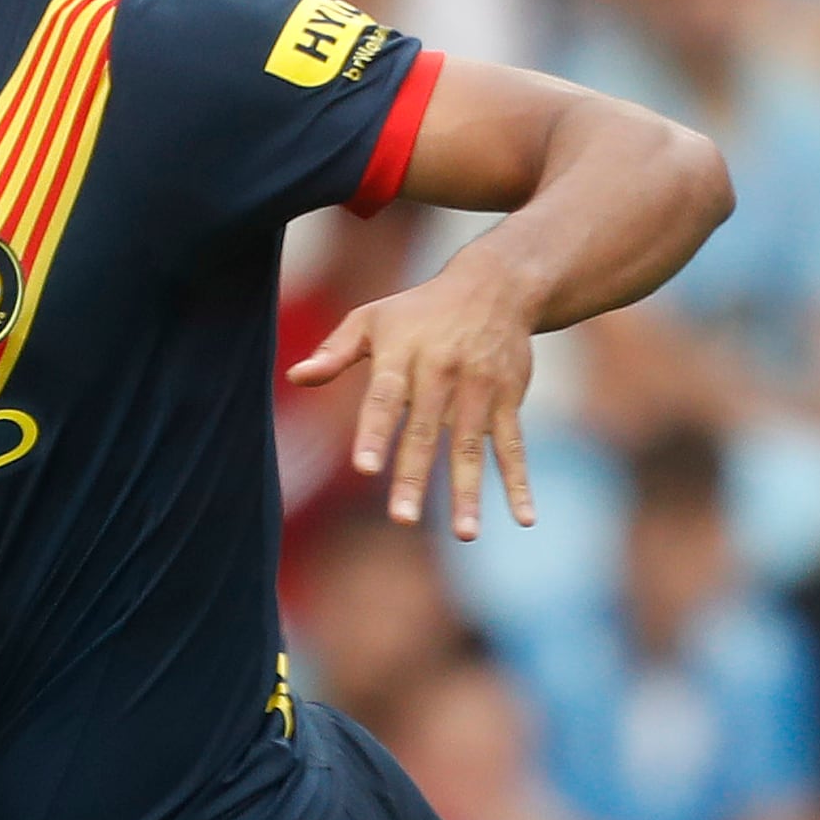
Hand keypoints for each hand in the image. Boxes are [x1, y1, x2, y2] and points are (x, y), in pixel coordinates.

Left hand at [288, 255, 542, 540]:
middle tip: (403, 517)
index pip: (385, 397)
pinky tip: (524, 517)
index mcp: (404, 355)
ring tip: (464, 534)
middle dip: (414, 475)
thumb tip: (295, 376)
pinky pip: (514, 446)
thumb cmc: (420, 310)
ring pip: (470, 446)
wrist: (496, 285)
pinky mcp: (507, 399)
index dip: (375, 432)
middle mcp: (443, 372)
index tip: (365, 468)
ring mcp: (479, 388)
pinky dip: (519, 482)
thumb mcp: (373, 318)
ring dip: (468, 491)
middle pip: (425, 431)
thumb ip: (335, 351)